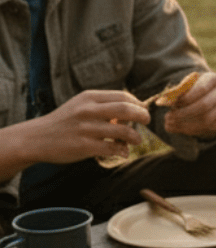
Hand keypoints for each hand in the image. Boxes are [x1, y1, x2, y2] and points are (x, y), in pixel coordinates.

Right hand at [18, 90, 150, 165]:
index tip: (143, 110)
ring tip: (136, 140)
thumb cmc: (64, 121)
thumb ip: (103, 105)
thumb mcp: (80, 104)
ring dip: (135, 136)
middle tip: (147, 121)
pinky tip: (123, 151)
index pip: (123, 96)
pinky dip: (122, 150)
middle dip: (142, 116)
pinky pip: (112, 148)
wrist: (36, 138)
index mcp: (89, 97)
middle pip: (126, 110)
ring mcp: (86, 129)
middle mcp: (88, 111)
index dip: (138, 103)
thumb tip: (133, 109)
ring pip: (123, 131)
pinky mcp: (83, 146)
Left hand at [162, 73, 215, 138]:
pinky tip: (183, 128)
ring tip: (172, 124)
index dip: (185, 99)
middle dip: (183, 114)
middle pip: (204, 106)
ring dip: (186, 125)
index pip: (201, 89)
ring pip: (207, 120)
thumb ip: (176, 92)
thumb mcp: (188, 86)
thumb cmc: (197, 90)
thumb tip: (163, 101)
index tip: (171, 105)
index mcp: (213, 79)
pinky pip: (210, 128)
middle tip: (168, 118)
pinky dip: (193, 130)